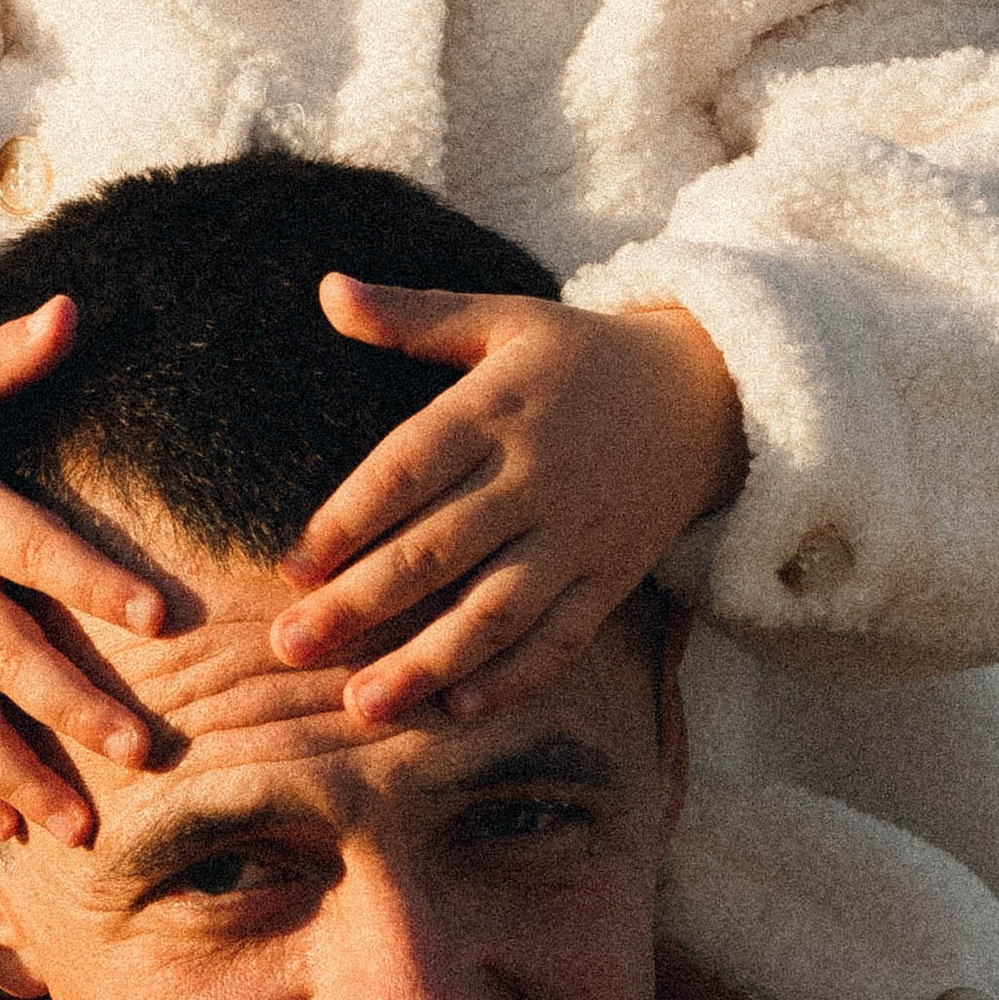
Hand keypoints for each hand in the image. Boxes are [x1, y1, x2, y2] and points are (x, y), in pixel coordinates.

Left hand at [269, 283, 745, 723]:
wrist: (709, 393)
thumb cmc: (582, 356)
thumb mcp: (503, 318)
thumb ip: (413, 316)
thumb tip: (326, 288)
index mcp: (498, 410)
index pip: (408, 470)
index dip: (347, 520)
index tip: (290, 569)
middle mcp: (536, 477)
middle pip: (438, 550)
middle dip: (360, 605)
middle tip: (289, 649)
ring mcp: (578, 535)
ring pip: (496, 610)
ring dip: (427, 662)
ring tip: (362, 707)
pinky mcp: (613, 578)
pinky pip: (561, 638)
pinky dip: (514, 679)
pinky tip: (456, 712)